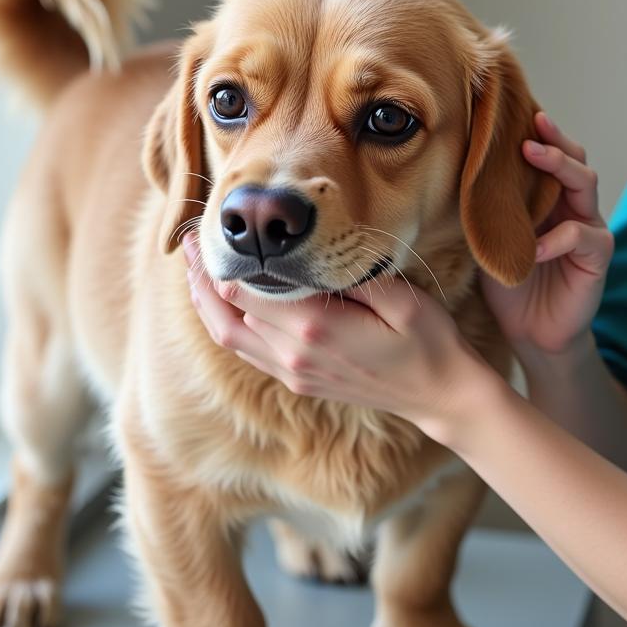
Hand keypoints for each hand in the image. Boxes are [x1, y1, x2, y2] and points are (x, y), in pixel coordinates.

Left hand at [182, 233, 496, 439]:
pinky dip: (227, 328)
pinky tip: (227, 309)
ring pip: (230, 340)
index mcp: (315, 329)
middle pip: (225, 316)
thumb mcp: (402, 299)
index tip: (205, 231)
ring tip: (195, 273)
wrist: (441, 396)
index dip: (217, 263)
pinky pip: (249, 355)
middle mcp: (295, 355)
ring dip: (207, 306)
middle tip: (185, 246)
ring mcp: (295, 374)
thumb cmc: (428, 342)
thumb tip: (311, 256)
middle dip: (200, 280)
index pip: (245, 292)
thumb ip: (353, 278)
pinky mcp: (301, 383)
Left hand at [479, 111, 613, 360]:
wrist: (533, 334)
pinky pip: (583, 236)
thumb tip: (454, 169)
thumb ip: (487, 209)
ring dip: (560, 168)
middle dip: (554, 140)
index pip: (549, 156)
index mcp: (548, 198)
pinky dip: (558, 238)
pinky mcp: (598, 257)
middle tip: (530, 127)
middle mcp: (572, 206)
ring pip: (585, 184)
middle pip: (574, 160)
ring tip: (533, 155)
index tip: (515, 114)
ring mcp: (589, 228)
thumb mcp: (492, 239)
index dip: (537, 135)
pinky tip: (535, 248)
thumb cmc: (510, 283)